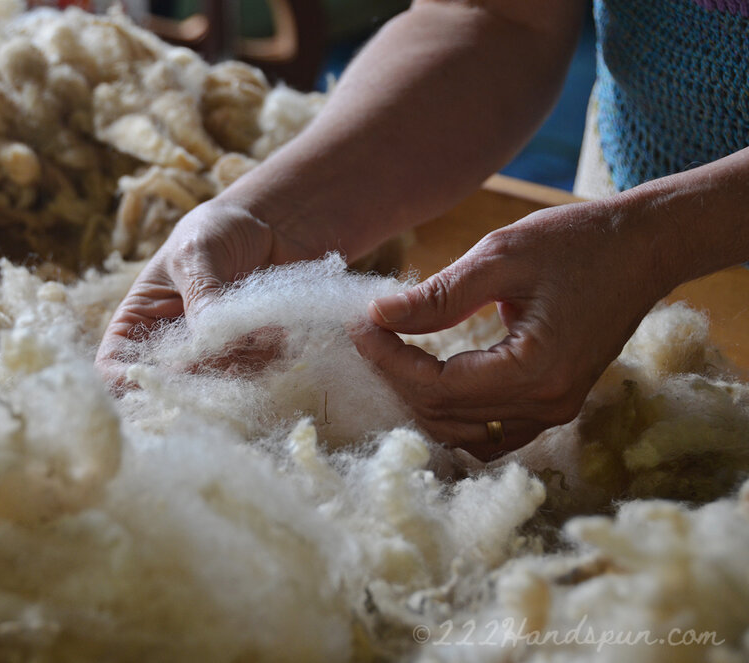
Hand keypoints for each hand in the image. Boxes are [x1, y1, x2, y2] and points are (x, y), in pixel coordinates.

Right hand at [96, 200, 301, 387]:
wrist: (270, 222)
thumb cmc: (217, 229)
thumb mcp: (196, 253)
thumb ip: (200, 295)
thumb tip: (207, 340)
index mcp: (139, 321)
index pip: (114, 367)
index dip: (129, 382)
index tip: (164, 378)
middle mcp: (171, 347)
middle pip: (169, 387)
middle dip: (197, 381)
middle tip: (227, 359)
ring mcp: (213, 355)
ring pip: (218, 387)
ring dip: (242, 367)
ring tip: (262, 331)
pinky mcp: (251, 355)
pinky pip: (257, 375)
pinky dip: (270, 359)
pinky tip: (279, 330)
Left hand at [352, 199, 665, 458]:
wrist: (643, 247)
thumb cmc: (576, 242)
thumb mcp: (501, 256)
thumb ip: (439, 295)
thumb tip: (378, 315)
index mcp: (535, 372)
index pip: (436, 388)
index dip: (388, 359)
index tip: (359, 324)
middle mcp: (546, 406)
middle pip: (443, 416)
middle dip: (395, 376)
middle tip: (368, 332)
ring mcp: (552, 412)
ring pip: (461, 432)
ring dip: (419, 399)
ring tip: (391, 352)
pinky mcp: (553, 405)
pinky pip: (488, 431)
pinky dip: (451, 411)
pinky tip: (429, 377)